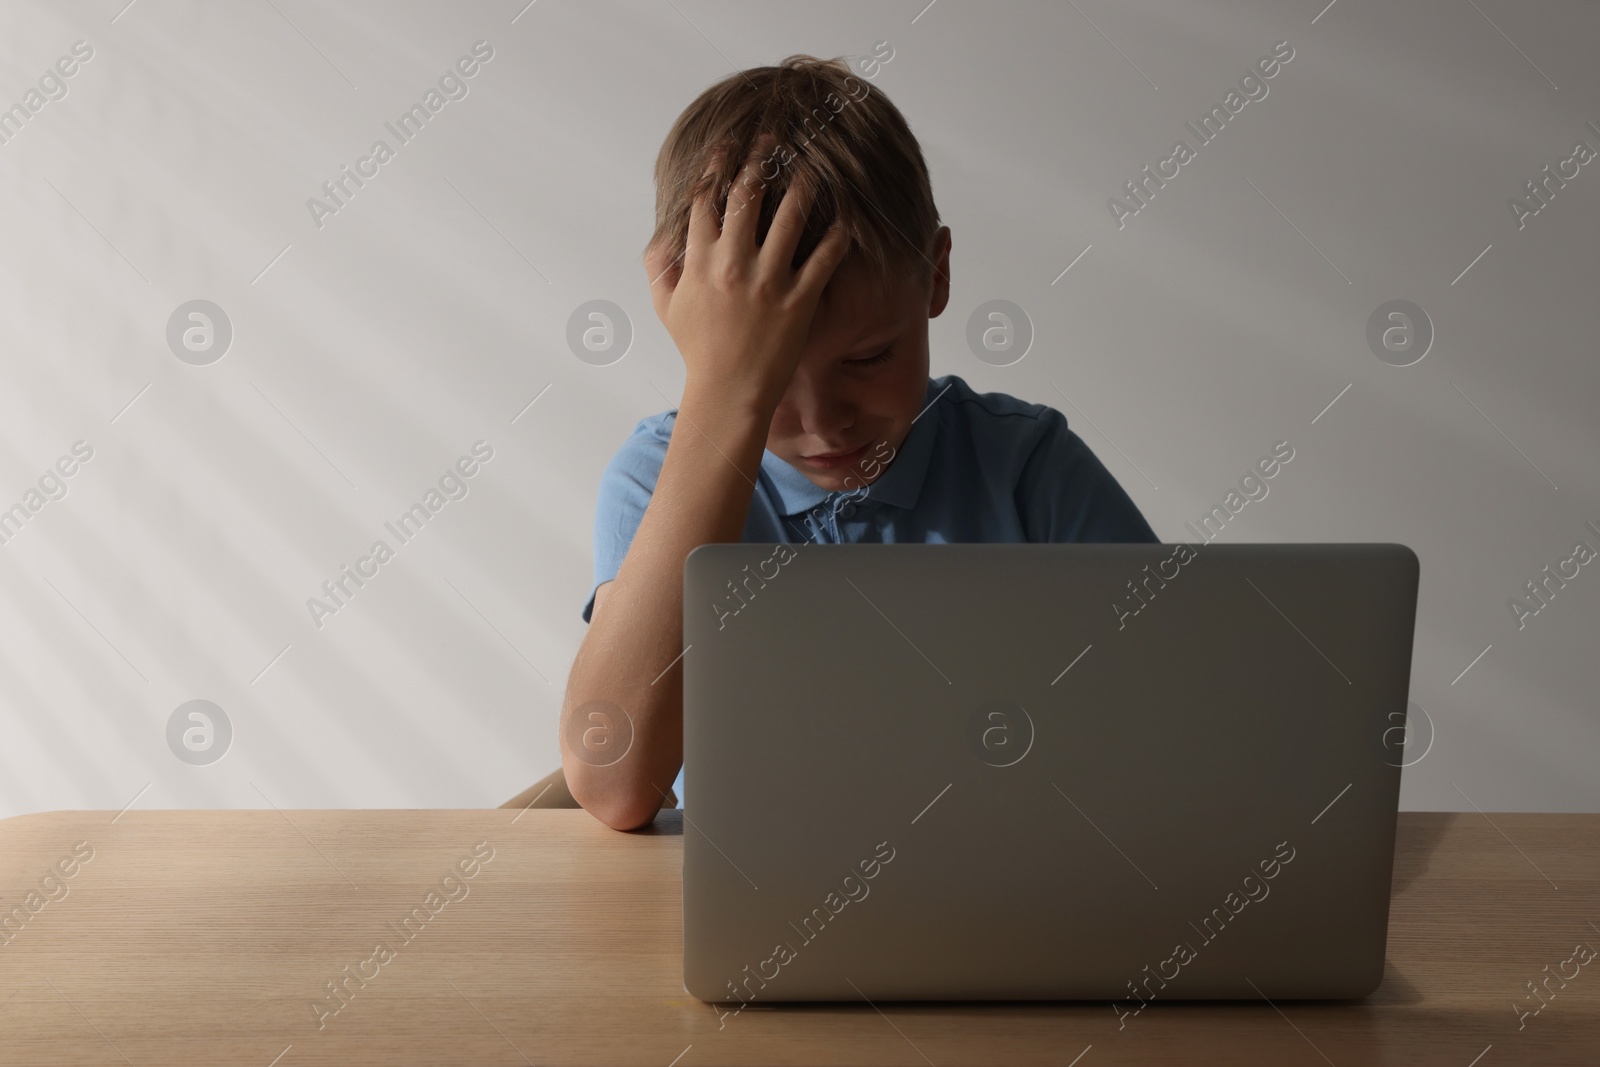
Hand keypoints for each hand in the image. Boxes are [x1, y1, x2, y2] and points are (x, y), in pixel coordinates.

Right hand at [645, 157, 851, 414]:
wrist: (727, 393)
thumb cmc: (697, 350)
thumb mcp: (666, 307)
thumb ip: (659, 267)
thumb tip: (660, 237)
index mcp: (700, 260)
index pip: (706, 199)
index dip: (718, 165)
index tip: (730, 145)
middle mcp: (734, 263)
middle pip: (748, 195)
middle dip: (761, 160)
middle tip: (775, 140)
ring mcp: (768, 281)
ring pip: (790, 217)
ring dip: (802, 186)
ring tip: (811, 167)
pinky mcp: (798, 301)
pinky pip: (823, 259)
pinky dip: (836, 236)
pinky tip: (845, 218)